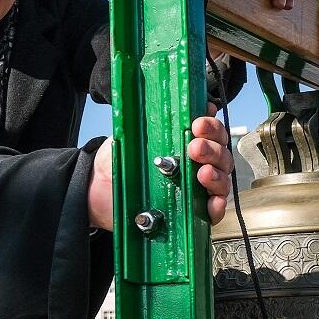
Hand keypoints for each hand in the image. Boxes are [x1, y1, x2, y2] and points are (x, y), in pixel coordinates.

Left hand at [87, 114, 235, 229]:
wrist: (97, 190)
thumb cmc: (118, 162)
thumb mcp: (134, 136)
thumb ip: (154, 123)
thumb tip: (174, 104)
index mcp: (187, 144)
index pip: (212, 133)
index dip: (211, 127)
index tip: (198, 125)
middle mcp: (196, 166)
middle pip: (220, 156)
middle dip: (213, 150)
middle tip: (195, 148)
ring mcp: (194, 190)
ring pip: (221, 182)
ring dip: (217, 176)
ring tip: (202, 173)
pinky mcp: (189, 213)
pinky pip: (211, 212)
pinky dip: (217, 207)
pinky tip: (213, 201)